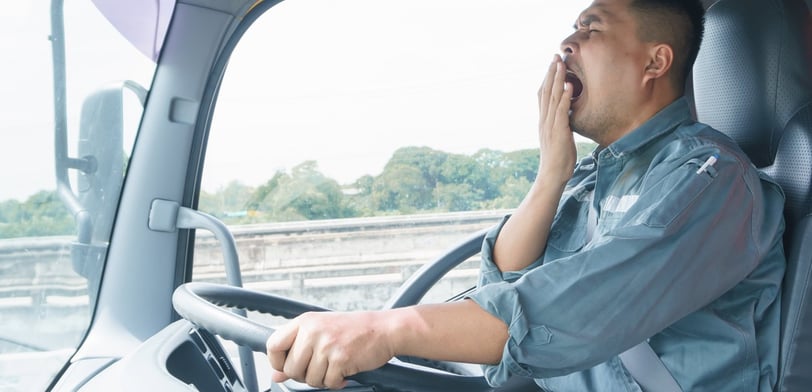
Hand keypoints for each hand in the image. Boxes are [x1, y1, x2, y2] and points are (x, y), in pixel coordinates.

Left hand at [266, 311, 395, 389]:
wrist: (384, 329)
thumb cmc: (354, 329)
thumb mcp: (321, 333)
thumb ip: (296, 350)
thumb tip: (276, 374)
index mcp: (305, 322)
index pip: (273, 345)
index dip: (277, 362)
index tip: (287, 367)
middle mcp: (313, 331)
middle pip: (290, 368)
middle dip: (304, 376)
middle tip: (319, 369)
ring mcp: (326, 345)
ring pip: (309, 379)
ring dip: (323, 379)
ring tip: (334, 368)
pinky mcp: (340, 358)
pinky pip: (328, 383)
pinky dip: (337, 382)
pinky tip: (344, 371)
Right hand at [537, 54, 576, 184]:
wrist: (552, 174)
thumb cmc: (558, 158)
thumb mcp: (558, 136)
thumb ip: (560, 123)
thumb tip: (566, 114)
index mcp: (544, 120)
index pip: (542, 95)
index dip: (547, 78)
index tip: (552, 64)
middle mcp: (544, 120)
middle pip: (545, 91)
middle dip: (551, 72)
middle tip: (555, 56)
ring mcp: (550, 125)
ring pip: (552, 97)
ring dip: (556, 79)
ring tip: (561, 63)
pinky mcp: (559, 131)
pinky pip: (561, 111)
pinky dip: (564, 97)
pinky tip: (569, 85)